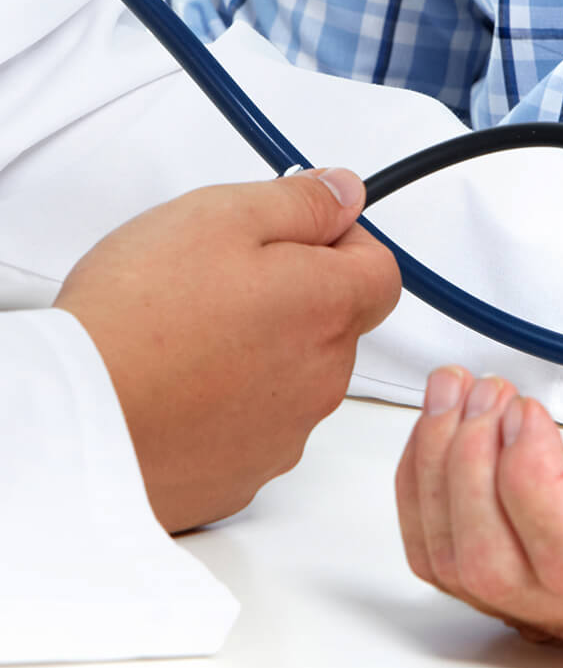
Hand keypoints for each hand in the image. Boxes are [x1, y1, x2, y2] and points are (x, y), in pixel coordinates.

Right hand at [54, 169, 400, 532]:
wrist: (76, 420)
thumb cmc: (137, 319)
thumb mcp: (220, 216)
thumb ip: (299, 202)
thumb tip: (345, 193)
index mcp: (328, 308)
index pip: (380, 269)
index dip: (340, 243)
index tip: (295, 234)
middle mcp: (323, 378)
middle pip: (334, 325)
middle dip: (292, 298)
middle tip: (217, 283)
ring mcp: (287, 433)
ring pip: (293, 379)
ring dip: (258, 354)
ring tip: (184, 338)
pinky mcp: (244, 475)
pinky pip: (252, 429)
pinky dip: (225, 407)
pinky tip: (175, 389)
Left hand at [396, 365, 562, 649]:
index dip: (528, 486)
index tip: (528, 411)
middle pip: (497, 571)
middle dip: (466, 469)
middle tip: (486, 390)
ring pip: (459, 566)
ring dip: (436, 472)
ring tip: (462, 391)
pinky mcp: (540, 565)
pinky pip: (454, 551)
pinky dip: (429, 486)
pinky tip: (450, 425)